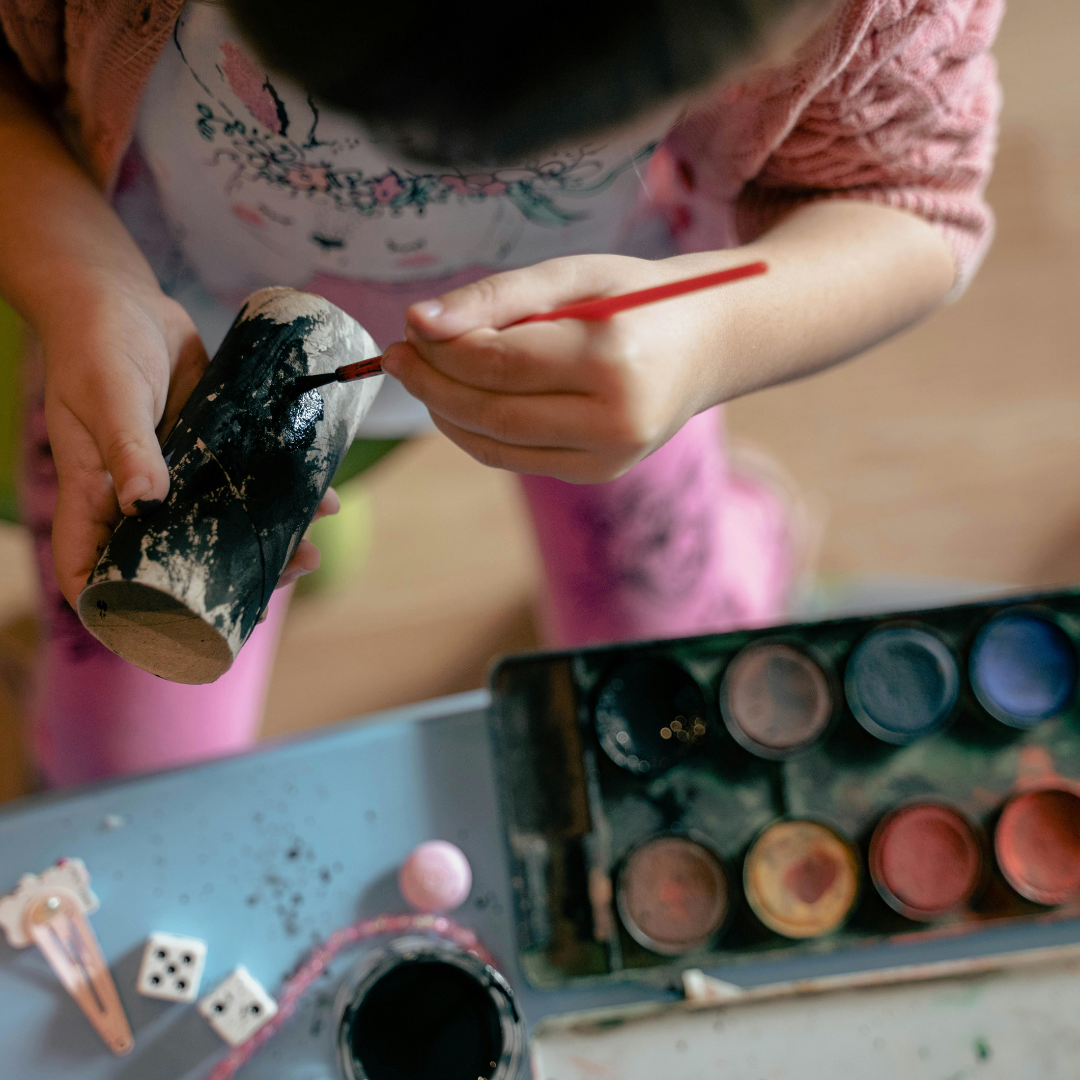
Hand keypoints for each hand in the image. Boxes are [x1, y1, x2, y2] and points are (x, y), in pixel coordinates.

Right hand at [40, 270, 330, 608]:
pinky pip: (244, 480)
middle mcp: (135, 495)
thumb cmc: (95, 344)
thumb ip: (126, 447)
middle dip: (226, 580)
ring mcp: (174, 473)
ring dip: (265, 539)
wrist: (122, 297)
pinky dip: (278, 492)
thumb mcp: (107, 397)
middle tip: (282, 580)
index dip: (121, 611)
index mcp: (95, 495)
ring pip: (219, 523)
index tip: (170, 633)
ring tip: (312, 549)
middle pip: (175, 559)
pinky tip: (320, 496)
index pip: (91, 571)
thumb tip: (145, 503)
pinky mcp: (207, 445)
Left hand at [381, 255, 715, 483]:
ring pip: (496, 445)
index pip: (499, 363)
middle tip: (397, 356)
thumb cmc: (637, 299)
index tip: (408, 325)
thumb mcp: (572, 275)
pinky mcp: (598, 473)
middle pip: (491, 412)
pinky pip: (515, 457)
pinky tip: (462, 399)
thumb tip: (418, 322)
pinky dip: (477, 430)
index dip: (441, 349)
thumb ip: (496, 297)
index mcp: (612, 359)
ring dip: (446, 411)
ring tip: (424, 374)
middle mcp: (615, 420)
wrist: (709, 345)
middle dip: (431, 384)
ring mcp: (609, 458)